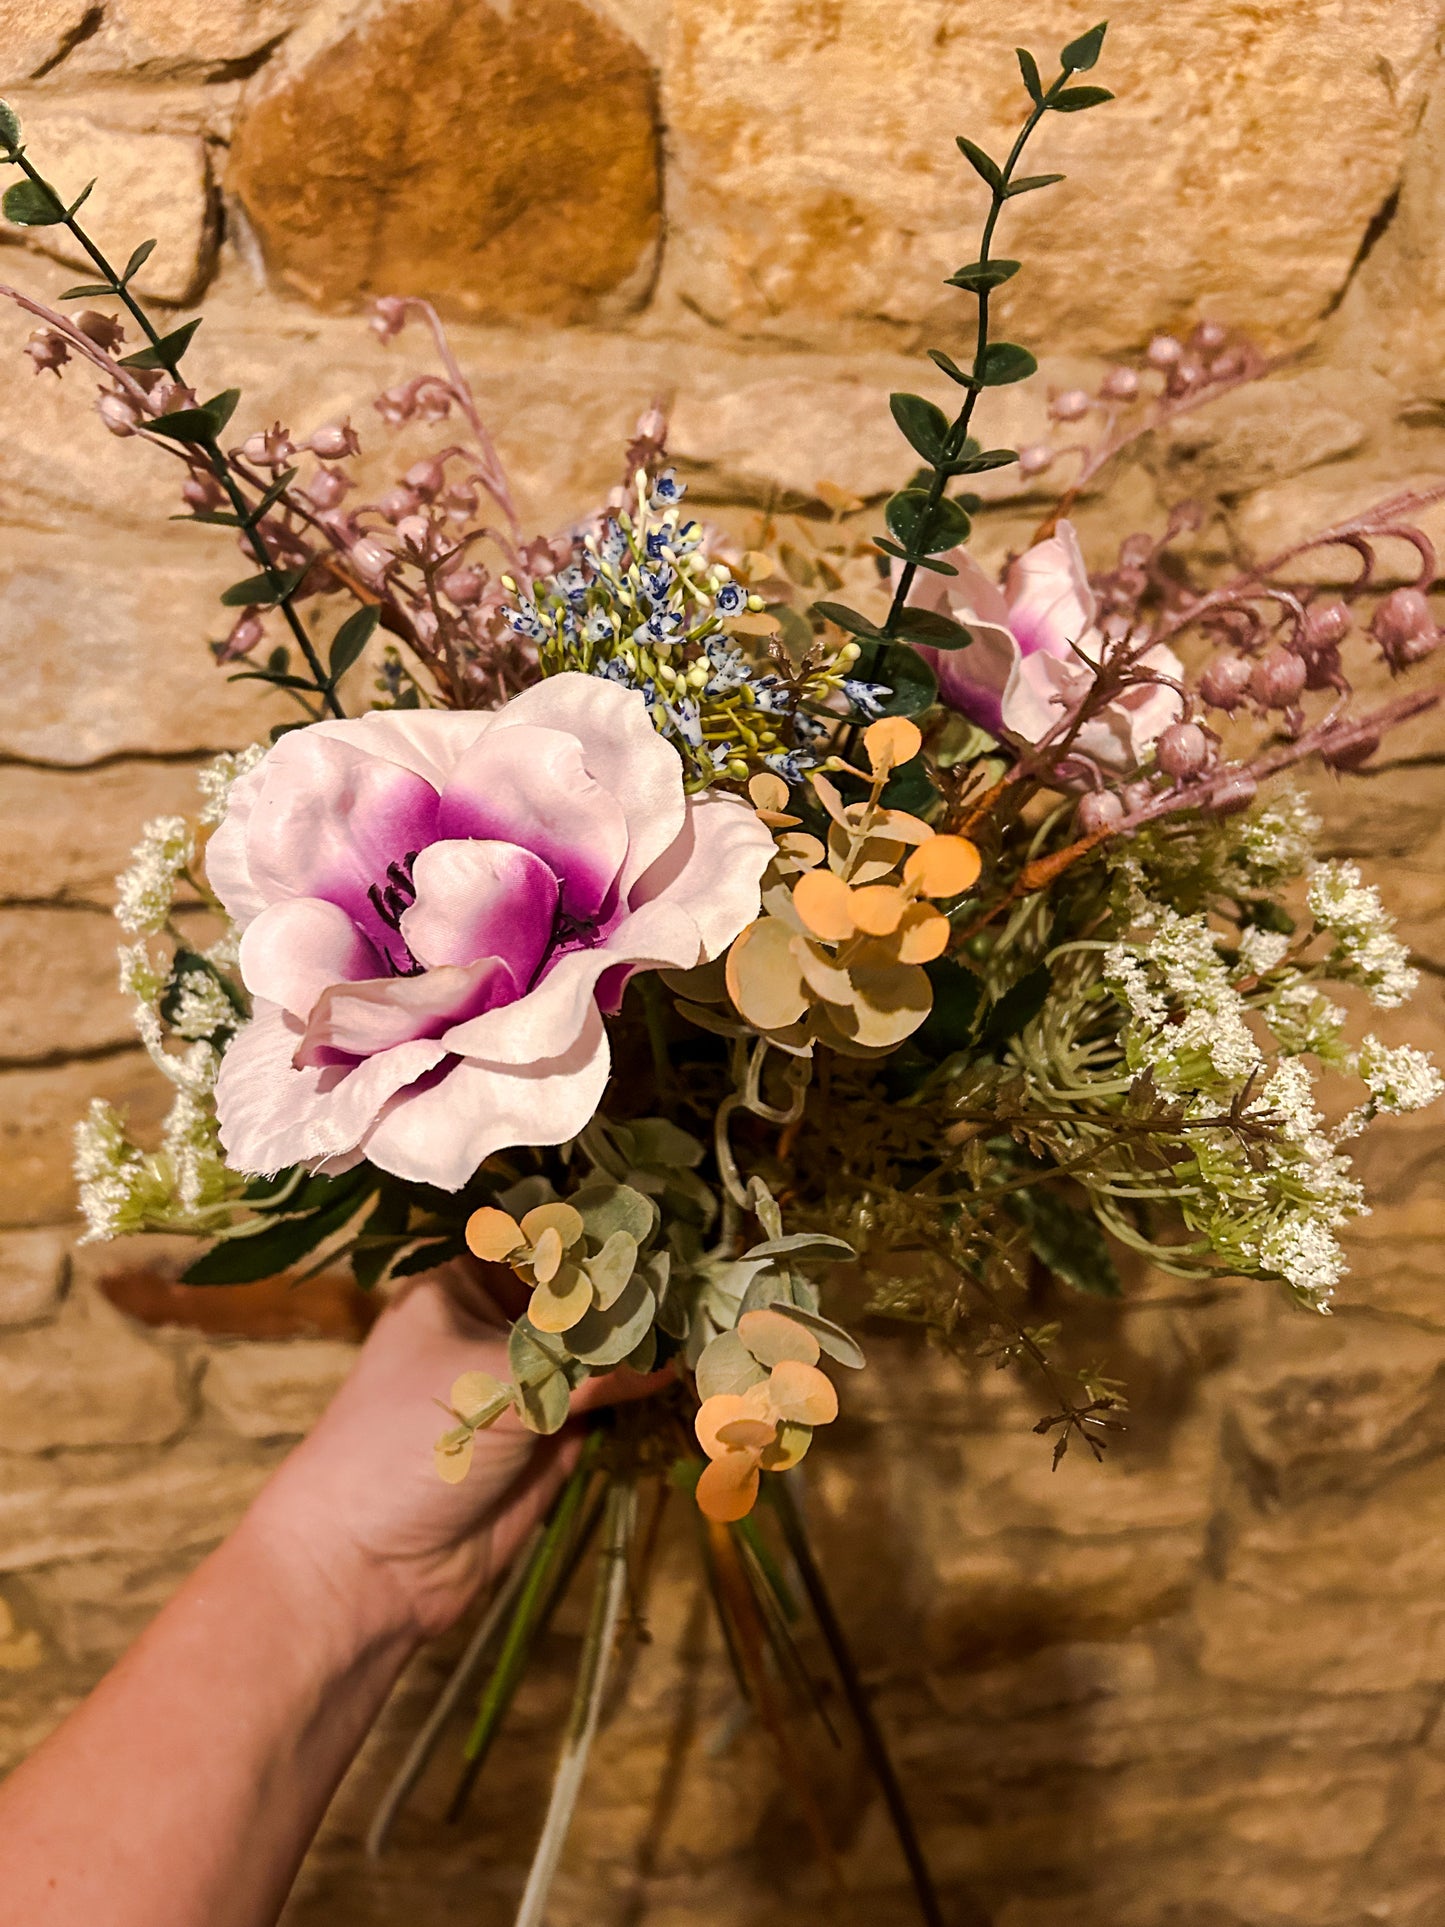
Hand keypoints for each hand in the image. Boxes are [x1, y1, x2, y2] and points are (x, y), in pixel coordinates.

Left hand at [245, 1262, 664, 1643]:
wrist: (370, 1569)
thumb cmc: (410, 1444)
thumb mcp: (499, 1383)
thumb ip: (590, 1362)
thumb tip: (671, 1349)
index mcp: (461, 1290)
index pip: (543, 1246)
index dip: (601, 1240)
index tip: (668, 1230)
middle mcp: (495, 1330)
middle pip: (579, 1300)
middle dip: (636, 1296)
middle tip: (704, 1281)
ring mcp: (527, 1388)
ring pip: (600, 1354)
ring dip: (647, 1347)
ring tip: (711, 1328)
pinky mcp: (551, 1442)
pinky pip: (609, 1406)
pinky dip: (645, 1397)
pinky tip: (693, 1378)